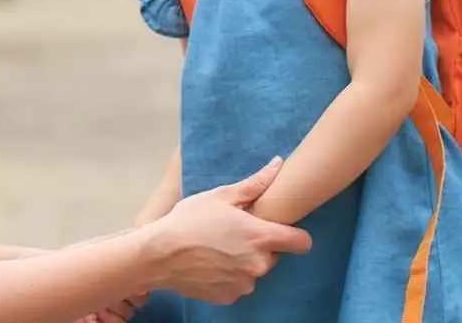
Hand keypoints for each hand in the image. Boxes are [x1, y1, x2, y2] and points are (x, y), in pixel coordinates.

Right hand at [140, 157, 311, 303]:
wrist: (159, 254)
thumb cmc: (190, 220)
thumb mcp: (221, 196)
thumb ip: (255, 184)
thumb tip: (279, 164)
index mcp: (261, 237)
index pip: (302, 242)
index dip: (295, 236)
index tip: (280, 230)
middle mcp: (258, 264)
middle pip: (274, 256)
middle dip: (260, 246)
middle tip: (234, 234)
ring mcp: (244, 284)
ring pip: (254, 271)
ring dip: (244, 262)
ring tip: (218, 248)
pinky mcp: (229, 297)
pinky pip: (238, 285)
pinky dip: (229, 276)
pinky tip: (210, 264)